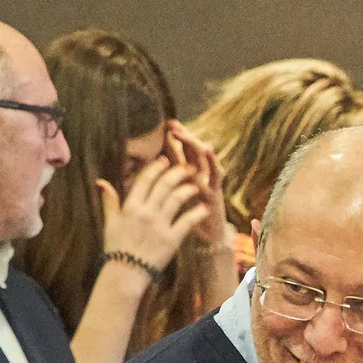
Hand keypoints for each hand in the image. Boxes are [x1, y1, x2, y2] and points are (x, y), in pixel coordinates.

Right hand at [98, 157, 205, 270]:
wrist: (124, 275)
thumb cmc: (115, 250)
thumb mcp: (109, 223)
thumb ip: (109, 201)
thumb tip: (101, 182)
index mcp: (131, 207)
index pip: (145, 180)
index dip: (156, 167)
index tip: (165, 160)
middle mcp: (146, 213)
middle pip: (165, 185)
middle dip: (177, 173)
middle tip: (186, 168)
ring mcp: (160, 226)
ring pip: (177, 199)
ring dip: (188, 189)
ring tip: (195, 185)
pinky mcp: (171, 239)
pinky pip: (187, 222)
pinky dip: (197, 213)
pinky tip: (204, 208)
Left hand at [164, 120, 229, 248]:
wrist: (207, 239)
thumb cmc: (188, 219)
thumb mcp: (171, 199)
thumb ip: (161, 184)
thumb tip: (146, 171)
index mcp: (186, 176)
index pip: (177, 153)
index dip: (170, 139)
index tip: (162, 125)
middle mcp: (198, 175)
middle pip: (190, 151)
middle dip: (182, 136)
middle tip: (172, 123)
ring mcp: (209, 181)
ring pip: (201, 158)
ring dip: (193, 144)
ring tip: (183, 133)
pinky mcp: (217, 190)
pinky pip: (215, 173)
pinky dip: (212, 161)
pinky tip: (207, 149)